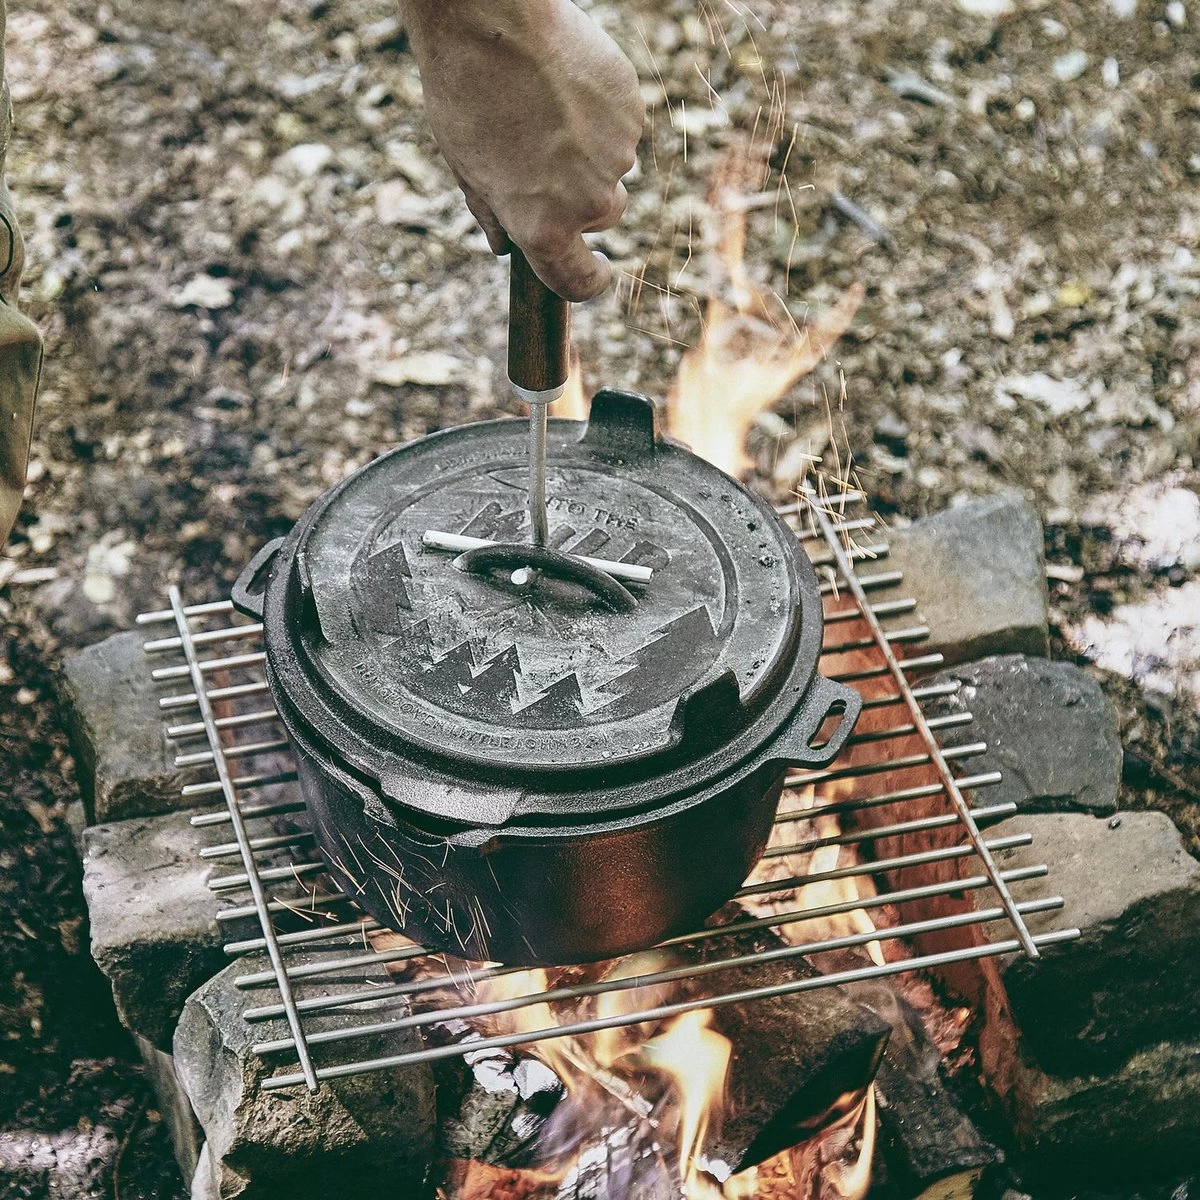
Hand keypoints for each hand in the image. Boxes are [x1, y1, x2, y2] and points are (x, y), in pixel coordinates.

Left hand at [403, 0, 643, 300]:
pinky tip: (566, 84)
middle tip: (548, 157)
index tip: (594, 272)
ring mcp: (617, 157)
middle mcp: (588, 203)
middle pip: (604, 216)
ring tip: (550, 108)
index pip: (579, 282)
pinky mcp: (631, 112)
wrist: (491, 21)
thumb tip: (505, 246)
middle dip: (583, 198)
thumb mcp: (467, 167)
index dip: (588, 281)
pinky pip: (623, 125)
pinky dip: (602, 113)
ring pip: (614, 166)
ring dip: (591, 149)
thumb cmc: (466, 95)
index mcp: (544, 228)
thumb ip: (495, 213)